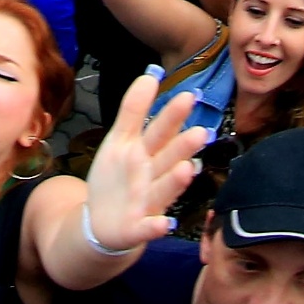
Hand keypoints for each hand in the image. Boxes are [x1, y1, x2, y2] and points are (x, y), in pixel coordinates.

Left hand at [81, 72, 208, 251]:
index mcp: (148, 153)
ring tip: (186, 168)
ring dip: (175, 181)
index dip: (172, 116)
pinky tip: (164, 222)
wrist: (103, 222)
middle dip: (182, 147)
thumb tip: (149, 75)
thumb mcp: (119, 141)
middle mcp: (153, 176)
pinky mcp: (137, 228)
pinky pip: (148, 228)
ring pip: (163, 190)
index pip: (161, 131)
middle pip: (167, 159)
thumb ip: (133, 110)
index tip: (188, 96)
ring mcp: (148, 203)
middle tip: (201, 132)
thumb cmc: (118, 178)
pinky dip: (156, 226)